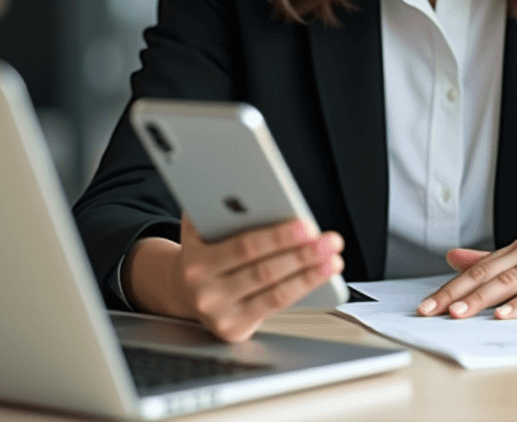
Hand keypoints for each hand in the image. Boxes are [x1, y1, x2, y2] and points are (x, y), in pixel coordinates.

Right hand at [123, 213, 344, 342]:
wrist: (182, 288)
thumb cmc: (203, 247)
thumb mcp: (200, 226)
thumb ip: (219, 208)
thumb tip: (250, 187)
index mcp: (196, 262)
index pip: (245, 247)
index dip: (279, 237)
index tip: (307, 225)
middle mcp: (206, 293)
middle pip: (264, 271)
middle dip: (303, 254)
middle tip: (331, 240)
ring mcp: (220, 315)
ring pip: (275, 293)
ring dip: (310, 274)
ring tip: (333, 258)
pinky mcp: (234, 329)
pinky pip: (275, 307)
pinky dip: (302, 289)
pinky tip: (321, 275)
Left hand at [416, 220, 516, 320]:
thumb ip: (489, 257)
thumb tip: (453, 258)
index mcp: (516, 248)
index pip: (476, 269)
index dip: (449, 286)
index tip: (426, 304)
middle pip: (485, 275)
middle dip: (455, 294)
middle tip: (430, 310)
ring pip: (508, 282)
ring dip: (481, 298)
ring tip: (458, 313)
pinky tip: (505, 314)